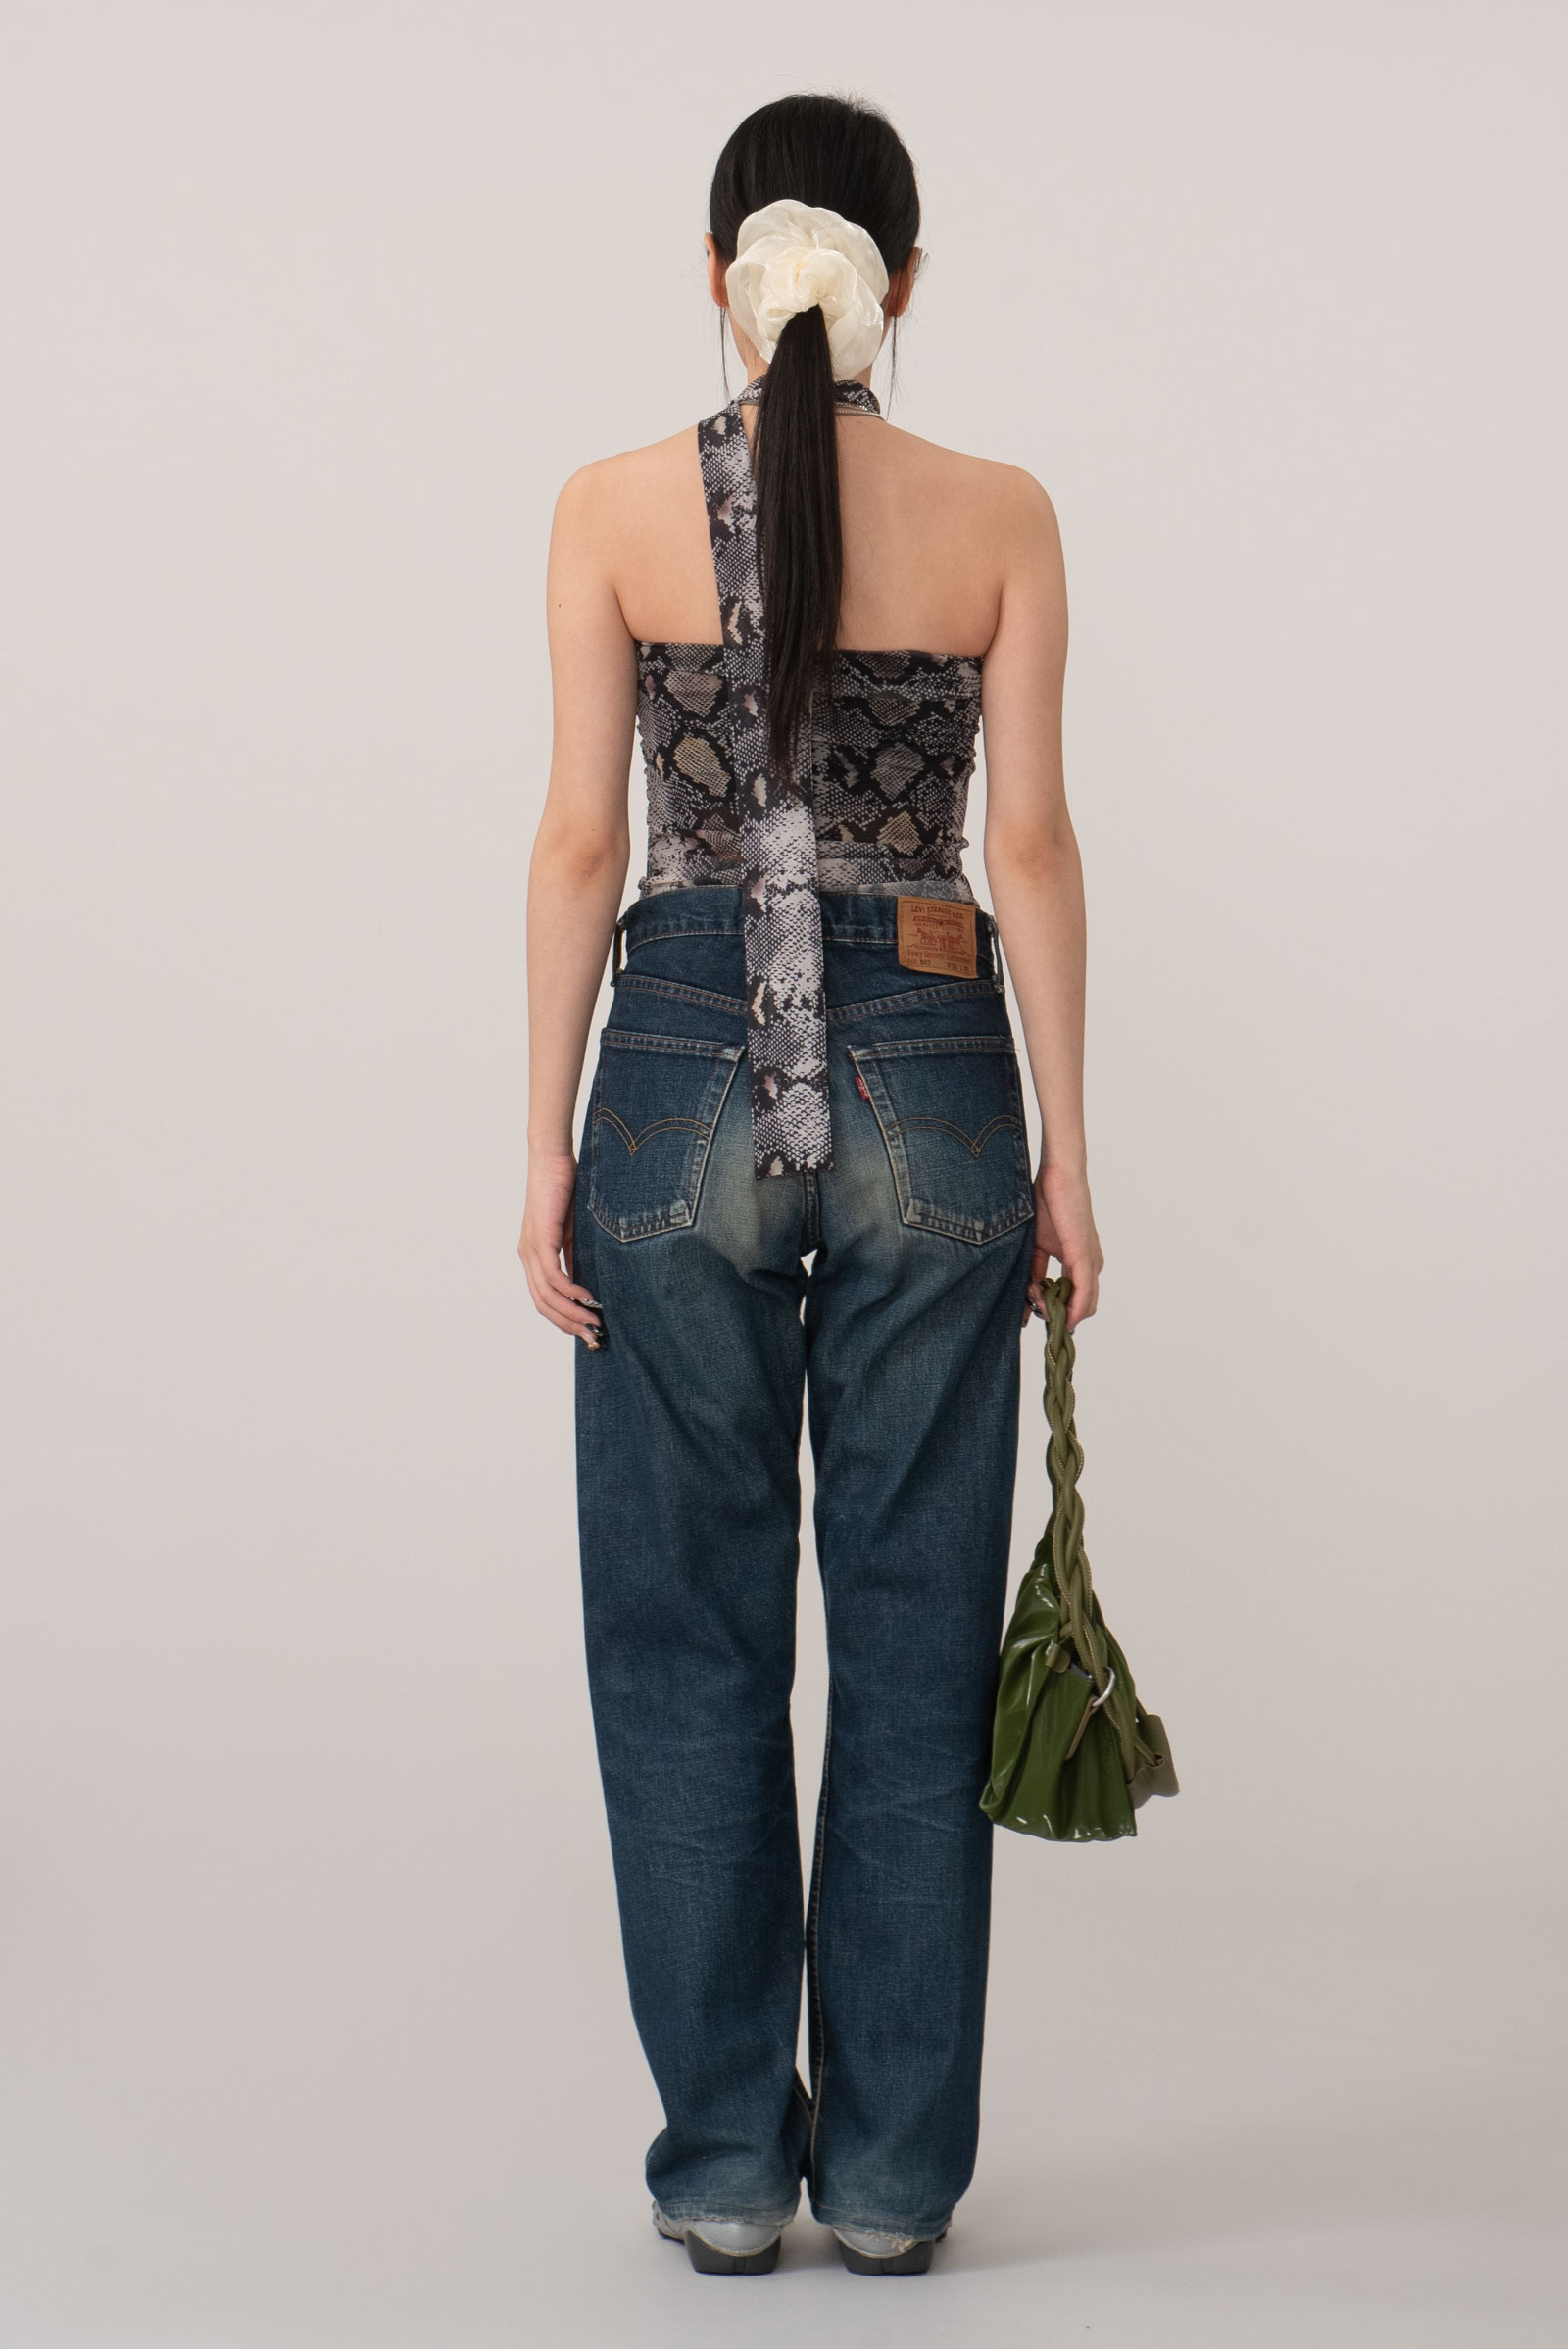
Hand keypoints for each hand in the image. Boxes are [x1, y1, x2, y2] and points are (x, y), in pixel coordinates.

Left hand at [518, 1150, 603, 1345]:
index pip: (543, 1299)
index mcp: (533, 1256)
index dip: (564, 1319)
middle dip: (569, 1325)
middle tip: (594, 1338)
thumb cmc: (565, 1190)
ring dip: (572, 1313)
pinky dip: (570, 1292)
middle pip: (543, 1304)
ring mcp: (531, 1248)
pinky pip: (553, 1276)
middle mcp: (527, 1256)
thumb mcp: (573, 1231)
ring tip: (594, 1323)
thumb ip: (575, 1256)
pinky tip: (587, 1299)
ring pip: (547, 1295)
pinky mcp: (540, 1238)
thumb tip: (587, 1284)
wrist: (553, 1160)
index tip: (587, 1332)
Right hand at [1025, 1161, 1102, 1331]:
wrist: (1058, 1176)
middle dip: (1056, 1315)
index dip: (1053, 1311)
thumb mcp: (1037, 1244)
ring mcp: (1091, 1262)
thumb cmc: (1047, 1203)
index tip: (1030, 1315)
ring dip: (1059, 1313)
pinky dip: (1073, 1310)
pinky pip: (1084, 1293)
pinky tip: (1061, 1317)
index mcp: (1080, 1261)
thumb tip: (1029, 1294)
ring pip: (1085, 1305)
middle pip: (1082, 1307)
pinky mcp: (1085, 1257)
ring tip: (1035, 1303)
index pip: (1073, 1299)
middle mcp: (1092, 1265)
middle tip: (1031, 1309)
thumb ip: (1036, 1270)